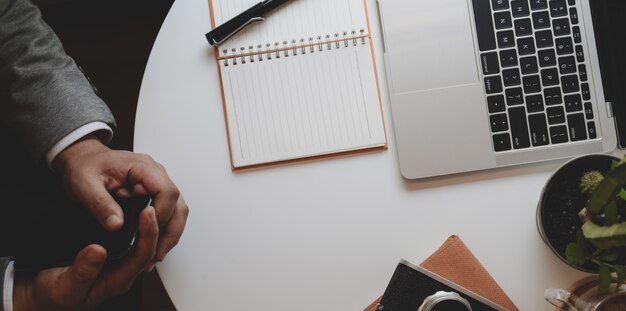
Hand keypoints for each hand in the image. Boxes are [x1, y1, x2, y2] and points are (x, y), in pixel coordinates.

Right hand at [13, 206, 158, 310]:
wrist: (40, 292)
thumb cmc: (53, 295)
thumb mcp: (64, 287)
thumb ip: (82, 272)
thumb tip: (98, 251)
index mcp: (118, 281)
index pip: (142, 256)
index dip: (148, 234)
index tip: (147, 212)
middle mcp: (122, 271)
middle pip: (147, 246)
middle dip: (152, 224)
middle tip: (150, 201)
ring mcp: (117, 262)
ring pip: (139, 240)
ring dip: (143, 221)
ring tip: (144, 200)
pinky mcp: (108, 252)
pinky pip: (127, 236)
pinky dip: (131, 221)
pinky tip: (130, 207)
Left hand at [53, 135, 188, 263]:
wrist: (83, 160)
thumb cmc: (85, 167)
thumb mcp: (85, 185)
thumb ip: (101, 204)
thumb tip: (117, 224)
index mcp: (143, 167)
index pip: (167, 192)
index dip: (161, 215)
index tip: (147, 233)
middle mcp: (155, 174)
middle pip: (178, 204)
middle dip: (170, 231)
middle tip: (157, 253)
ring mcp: (156, 185)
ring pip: (177, 211)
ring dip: (170, 234)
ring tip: (157, 255)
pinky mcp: (153, 195)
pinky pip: (168, 213)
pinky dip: (164, 231)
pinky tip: (154, 245)